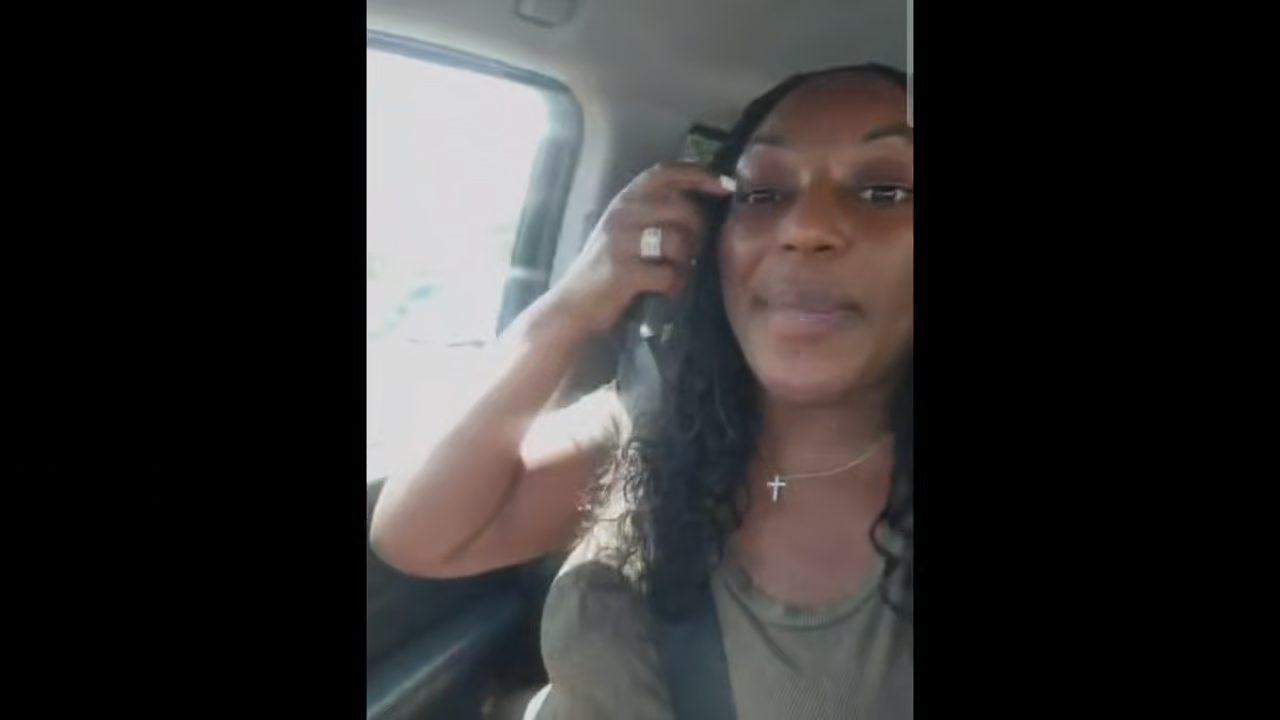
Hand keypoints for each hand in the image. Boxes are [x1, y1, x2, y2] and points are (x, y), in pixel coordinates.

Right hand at [544, 162, 733, 333]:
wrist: (575, 306)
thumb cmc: (609, 269)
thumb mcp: (626, 231)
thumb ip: (655, 212)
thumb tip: (705, 202)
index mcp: (624, 200)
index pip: (665, 173)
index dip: (699, 174)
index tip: (725, 184)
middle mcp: (621, 213)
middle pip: (682, 208)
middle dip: (698, 231)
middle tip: (695, 252)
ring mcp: (619, 241)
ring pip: (678, 241)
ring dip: (687, 262)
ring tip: (678, 273)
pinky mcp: (622, 272)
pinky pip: (669, 274)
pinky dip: (676, 286)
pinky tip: (669, 291)